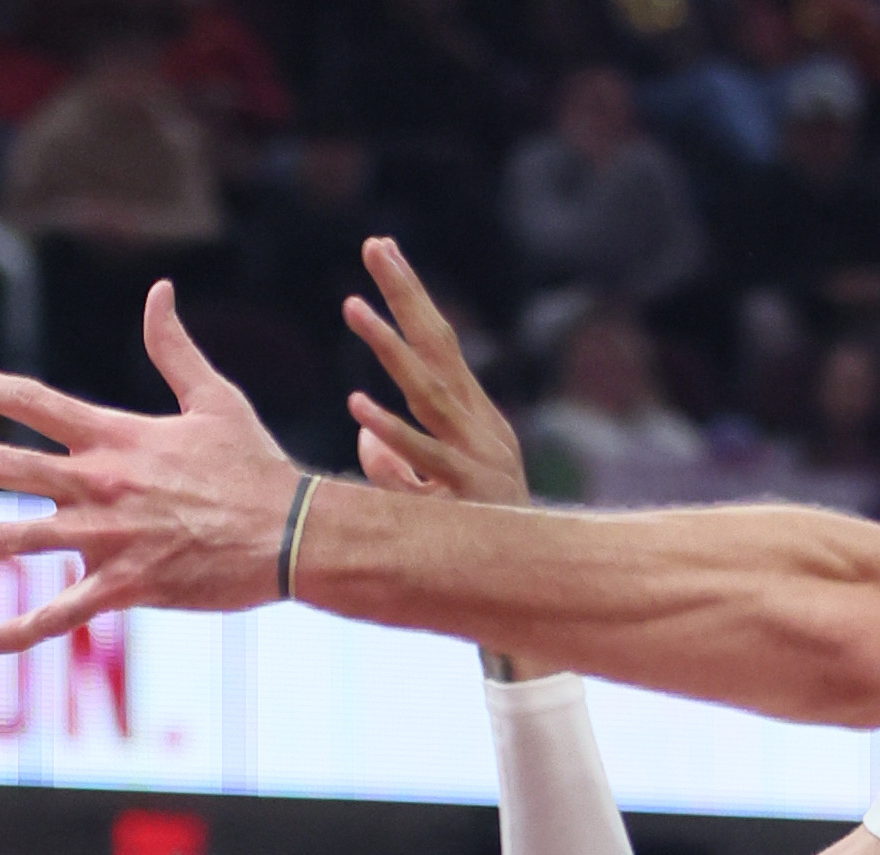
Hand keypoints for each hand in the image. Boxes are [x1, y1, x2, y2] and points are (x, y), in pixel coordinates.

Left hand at [0, 283, 300, 654]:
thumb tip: (159, 291)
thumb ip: (173, 348)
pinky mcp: (129, 585)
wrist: (295, 533)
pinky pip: (64, 611)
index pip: (34, 401)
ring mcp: (111, 536)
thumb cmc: (256, 467)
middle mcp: (101, 482)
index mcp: (116, 436)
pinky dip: (23, 630)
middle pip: (7, 465)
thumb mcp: (215, 398)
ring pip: (18, 540)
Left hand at [341, 238, 526, 509]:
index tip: (383, 252)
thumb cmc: (475, 535)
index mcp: (473, 416)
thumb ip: (395, 458)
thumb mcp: (430, 490)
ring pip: (428, 392)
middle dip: (407, 294)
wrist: (526, 584)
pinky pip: (422, 459)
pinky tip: (357, 407)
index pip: (439, 344)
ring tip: (352, 308)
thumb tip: (364, 429)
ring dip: (389, 348)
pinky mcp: (466, 492)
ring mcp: (475, 455)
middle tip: (377, 245)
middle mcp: (477, 424)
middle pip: (438, 347)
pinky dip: (391, 432)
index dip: (411, 300)